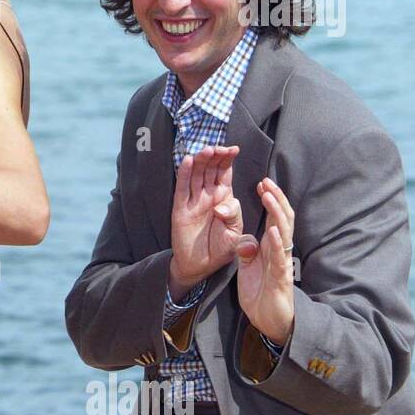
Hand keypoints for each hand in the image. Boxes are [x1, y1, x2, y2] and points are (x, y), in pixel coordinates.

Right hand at [169, 145, 243, 297]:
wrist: (200, 267)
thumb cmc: (220, 249)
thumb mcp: (235, 234)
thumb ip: (234, 217)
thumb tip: (220, 207)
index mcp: (224, 199)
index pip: (225, 174)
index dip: (228, 160)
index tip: (234, 149)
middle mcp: (207, 196)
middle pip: (210, 170)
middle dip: (215, 157)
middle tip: (219, 147)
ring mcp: (193, 202)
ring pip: (196, 175)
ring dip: (201, 162)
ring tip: (206, 150)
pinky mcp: (180, 209)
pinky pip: (181, 189)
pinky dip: (183, 174)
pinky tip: (188, 161)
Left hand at [236, 177, 295, 342]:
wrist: (269, 319)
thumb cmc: (261, 291)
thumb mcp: (248, 267)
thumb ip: (247, 250)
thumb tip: (245, 238)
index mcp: (270, 247)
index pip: (273, 218)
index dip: (270, 200)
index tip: (261, 183)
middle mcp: (279, 251)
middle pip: (282, 219)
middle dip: (275, 199)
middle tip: (266, 181)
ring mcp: (282, 263)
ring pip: (283, 234)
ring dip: (276, 214)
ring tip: (269, 196)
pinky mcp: (280, 278)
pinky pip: (279, 258)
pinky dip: (275, 244)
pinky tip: (271, 231)